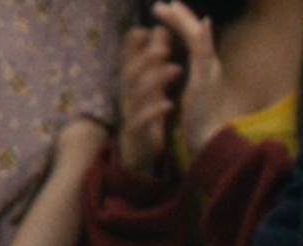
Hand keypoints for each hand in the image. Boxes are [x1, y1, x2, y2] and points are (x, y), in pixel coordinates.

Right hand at [114, 23, 179, 174]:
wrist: (138, 157)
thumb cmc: (146, 119)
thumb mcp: (150, 87)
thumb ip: (153, 62)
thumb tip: (159, 31)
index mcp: (130, 88)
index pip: (126, 62)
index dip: (131, 46)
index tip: (142, 30)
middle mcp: (127, 99)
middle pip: (129, 74)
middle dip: (145, 58)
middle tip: (164, 46)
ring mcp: (129, 116)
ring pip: (136, 95)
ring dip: (155, 80)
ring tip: (176, 69)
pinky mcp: (136, 134)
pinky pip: (141, 121)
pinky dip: (154, 111)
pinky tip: (169, 103)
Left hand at [152, 1, 225, 155]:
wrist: (204, 135)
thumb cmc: (197, 115)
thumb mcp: (189, 89)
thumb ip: (184, 73)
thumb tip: (175, 63)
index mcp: (203, 66)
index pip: (190, 38)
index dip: (178, 23)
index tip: (165, 10)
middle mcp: (209, 64)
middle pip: (194, 32)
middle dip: (179, 16)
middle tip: (162, 3)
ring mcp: (209, 70)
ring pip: (199, 38)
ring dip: (186, 20)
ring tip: (171, 6)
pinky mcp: (207, 79)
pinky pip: (206, 56)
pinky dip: (205, 38)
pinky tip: (203, 24)